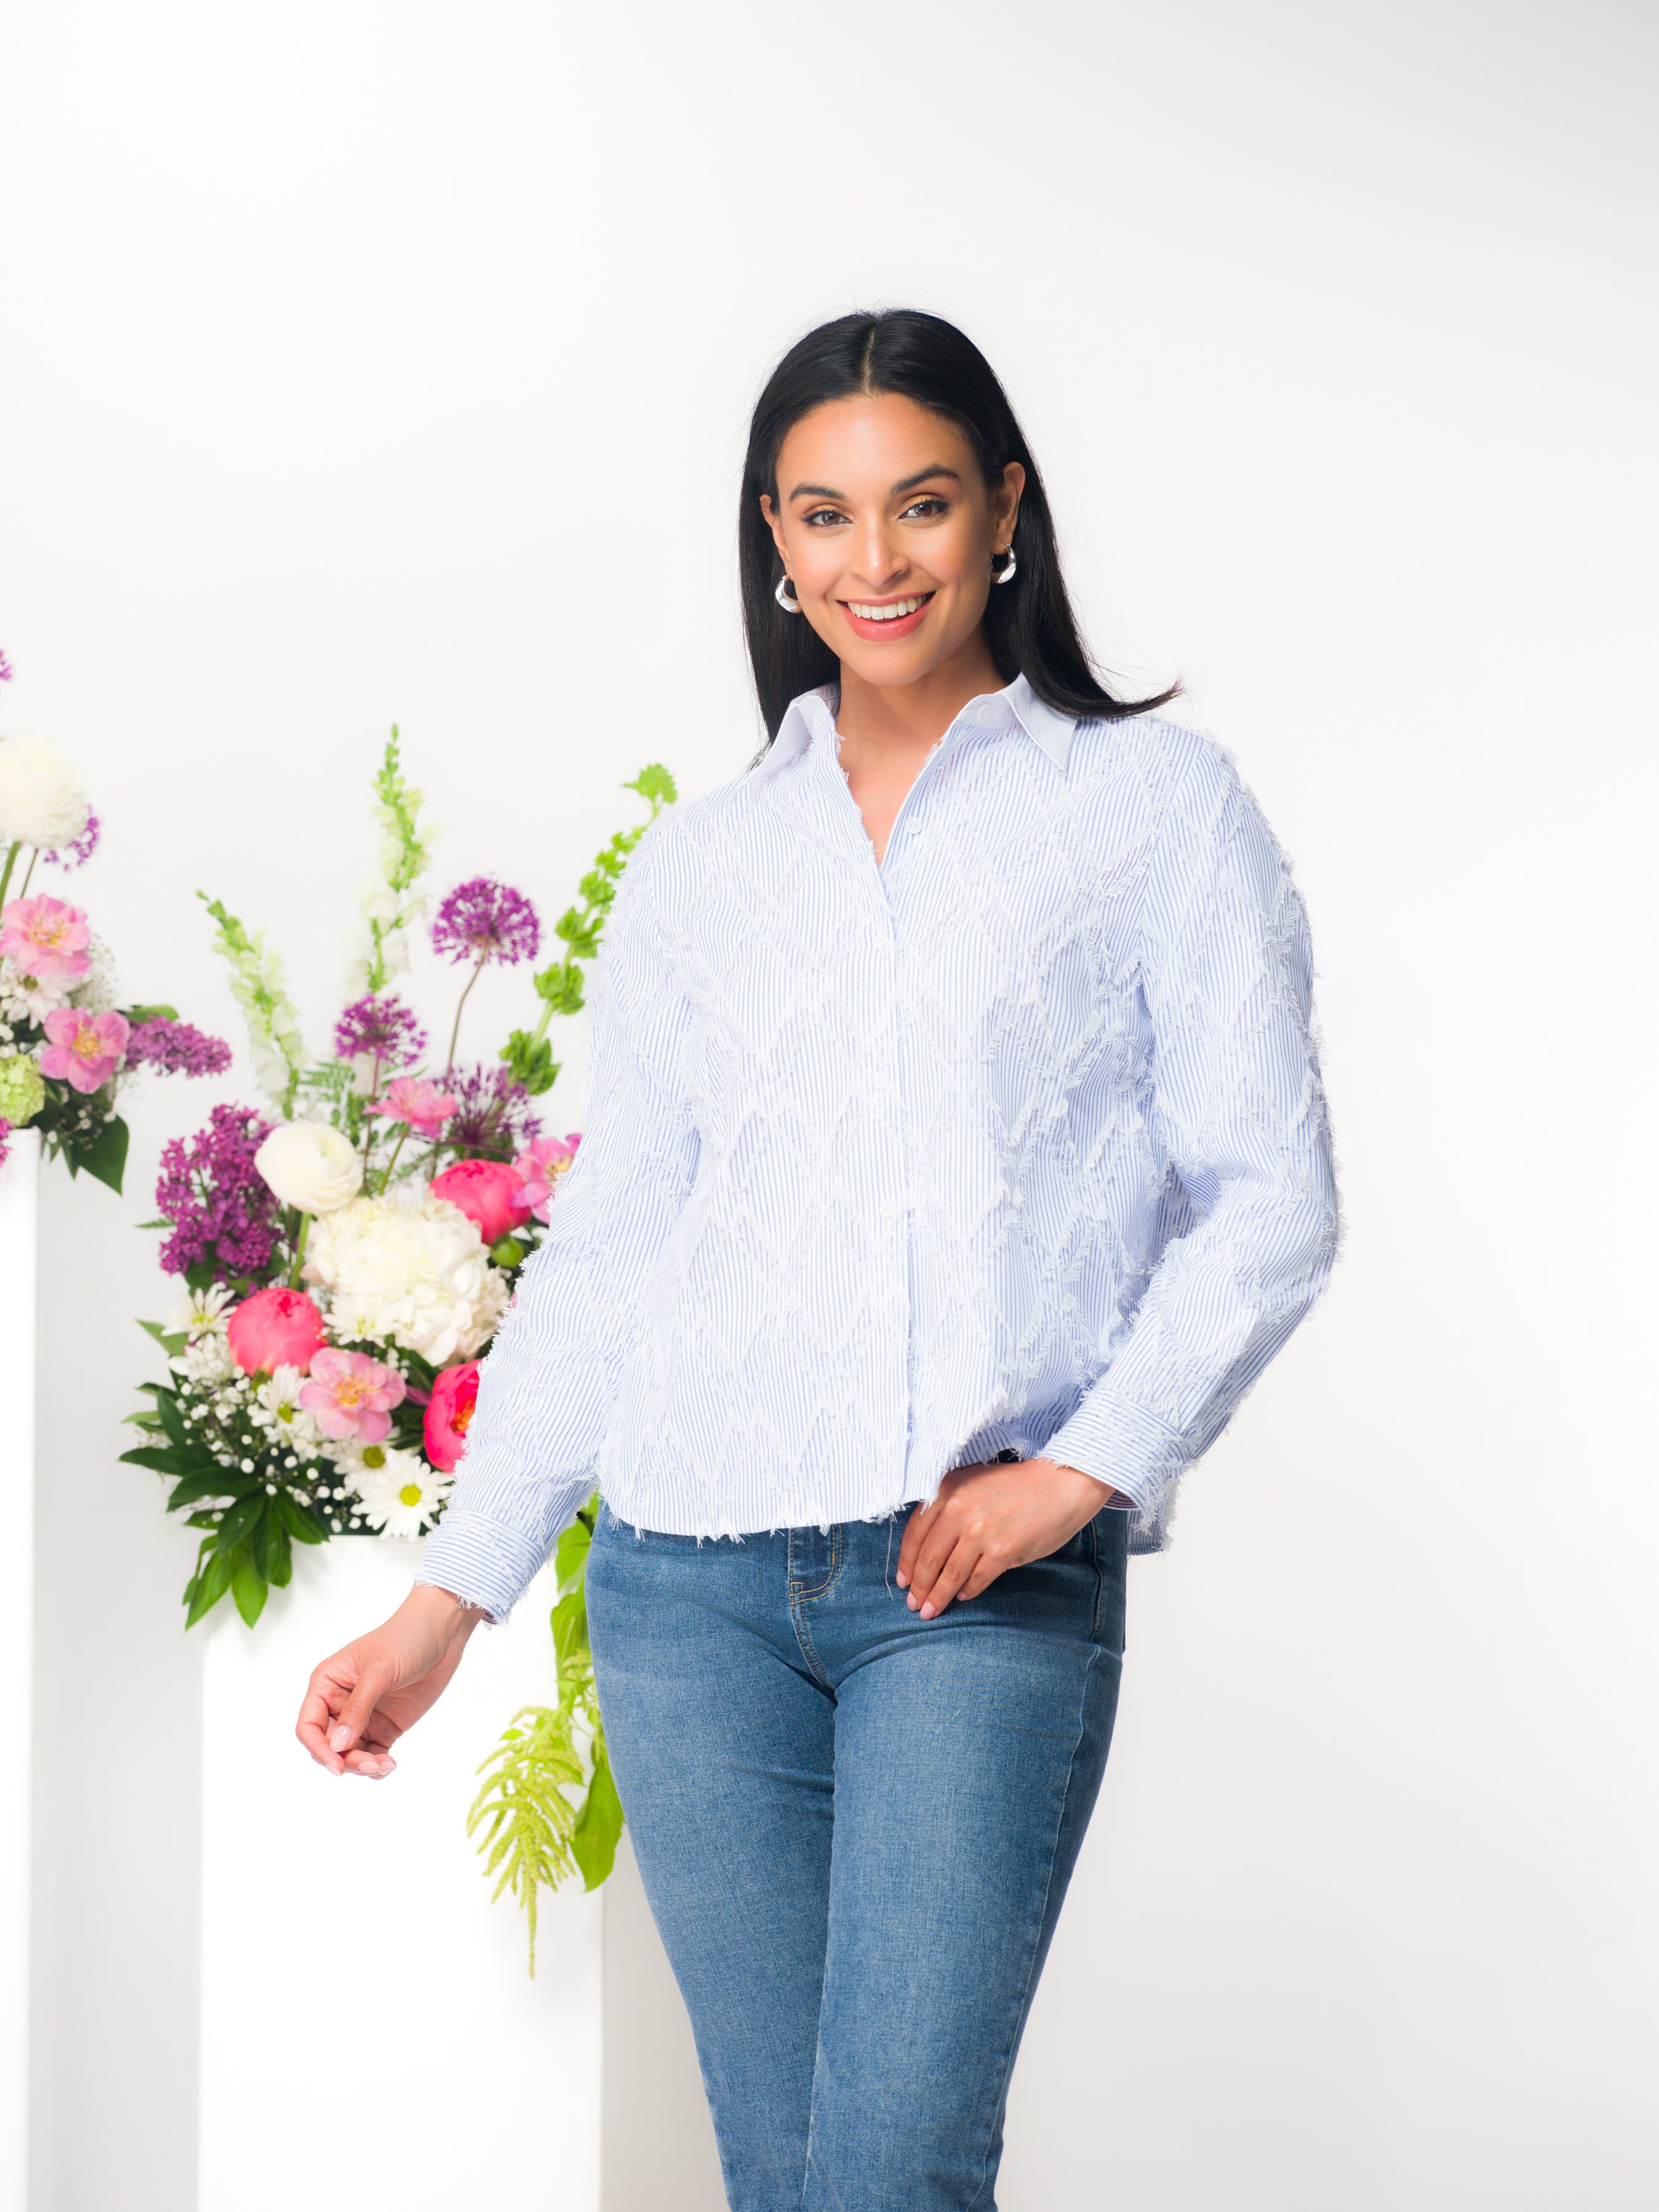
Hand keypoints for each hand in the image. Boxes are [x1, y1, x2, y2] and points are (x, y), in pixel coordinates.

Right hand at [295, 1582, 485, 1779]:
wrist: (442, 1632)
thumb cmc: (405, 1638)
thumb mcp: (379, 1671)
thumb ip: (358, 1709)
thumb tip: (337, 1745)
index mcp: (327, 1684)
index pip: (308, 1725)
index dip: (318, 1748)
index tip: (337, 1765)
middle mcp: (340, 1702)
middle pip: (328, 1745)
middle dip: (344, 1761)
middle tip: (370, 1765)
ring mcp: (363, 1716)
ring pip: (349, 1754)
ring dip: (362, 1767)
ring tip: (385, 1765)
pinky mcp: (385, 1725)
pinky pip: (372, 1754)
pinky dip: (377, 1765)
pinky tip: (390, 1764)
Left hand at [896, 1457, 1117, 1618]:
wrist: (1062, 1483)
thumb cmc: (1018, 1485)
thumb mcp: (973, 1483)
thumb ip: (949, 1508)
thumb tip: (929, 1549)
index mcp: (947, 1488)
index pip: (915, 1533)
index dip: (907, 1562)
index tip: (903, 1580)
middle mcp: (959, 1508)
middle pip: (929, 1557)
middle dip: (919, 1586)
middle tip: (914, 1604)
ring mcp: (979, 1531)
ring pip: (950, 1573)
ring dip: (938, 1596)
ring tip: (931, 1610)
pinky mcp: (1001, 1551)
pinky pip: (976, 1579)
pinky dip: (967, 1591)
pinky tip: (962, 1596)